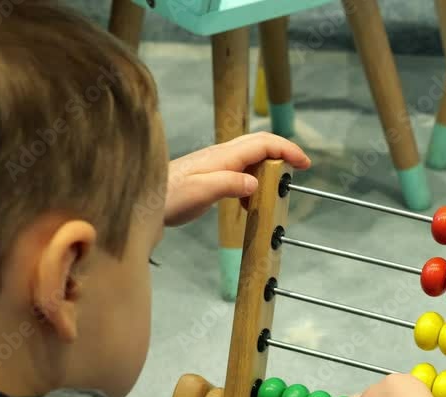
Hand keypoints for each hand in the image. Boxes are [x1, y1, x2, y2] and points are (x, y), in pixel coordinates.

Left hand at [164, 132, 310, 225]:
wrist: (140, 203)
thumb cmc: (168, 198)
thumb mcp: (201, 192)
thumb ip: (229, 184)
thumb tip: (256, 182)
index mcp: (223, 156)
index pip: (263, 143)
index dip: (287, 150)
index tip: (305, 163)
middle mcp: (221, 155)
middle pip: (259, 145)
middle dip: (282, 155)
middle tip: (297, 173)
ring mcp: (216, 164)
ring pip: (251, 158)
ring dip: (268, 171)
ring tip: (274, 193)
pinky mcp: (210, 175)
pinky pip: (240, 172)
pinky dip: (252, 184)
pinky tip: (247, 204)